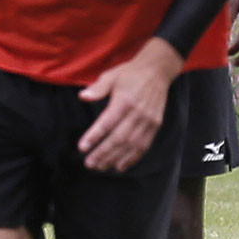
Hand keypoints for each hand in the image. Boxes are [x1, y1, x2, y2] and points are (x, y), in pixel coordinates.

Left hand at [77, 38, 182, 172]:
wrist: (157, 72)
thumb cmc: (129, 74)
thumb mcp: (111, 76)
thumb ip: (97, 88)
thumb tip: (82, 97)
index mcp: (124, 101)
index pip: (107, 122)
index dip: (94, 136)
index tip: (82, 147)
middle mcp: (138, 113)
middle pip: (119, 138)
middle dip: (103, 153)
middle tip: (89, 163)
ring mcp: (148, 121)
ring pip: (131, 145)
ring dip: (115, 158)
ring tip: (100, 167)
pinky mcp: (155, 125)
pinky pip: (144, 145)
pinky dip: (132, 158)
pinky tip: (120, 166)